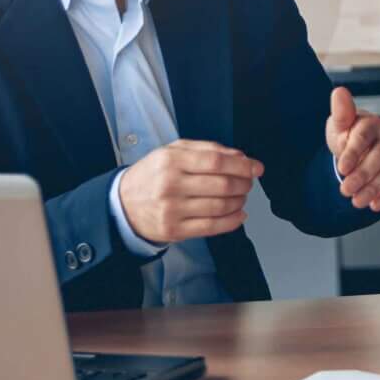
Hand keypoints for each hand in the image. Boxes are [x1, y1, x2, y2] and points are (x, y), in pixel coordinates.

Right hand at [117, 139, 262, 244]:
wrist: (122, 204)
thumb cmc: (153, 175)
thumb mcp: (173, 151)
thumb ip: (207, 149)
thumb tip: (240, 157)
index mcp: (171, 160)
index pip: (216, 161)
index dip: (242, 165)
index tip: (257, 168)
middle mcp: (171, 185)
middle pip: (222, 185)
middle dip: (243, 184)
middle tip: (248, 183)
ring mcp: (172, 210)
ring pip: (220, 206)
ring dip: (239, 201)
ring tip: (241, 196)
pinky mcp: (174, 230)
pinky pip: (212, 227)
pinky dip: (232, 221)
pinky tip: (239, 214)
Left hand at [326, 85, 379, 210]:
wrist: (364, 145)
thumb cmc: (350, 134)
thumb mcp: (341, 124)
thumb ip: (341, 112)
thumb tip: (339, 92)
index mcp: (372, 123)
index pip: (363, 137)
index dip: (353, 153)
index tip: (342, 168)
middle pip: (377, 157)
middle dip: (361, 176)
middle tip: (345, 190)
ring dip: (372, 188)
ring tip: (356, 201)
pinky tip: (375, 204)